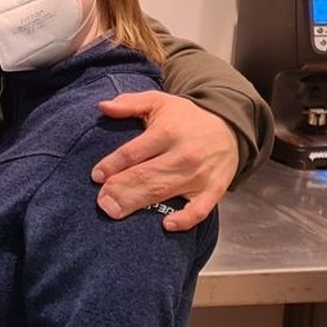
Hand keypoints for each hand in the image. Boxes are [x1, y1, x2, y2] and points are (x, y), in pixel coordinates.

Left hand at [91, 91, 236, 227]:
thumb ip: (129, 103)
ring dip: (137, 204)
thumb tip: (102, 106)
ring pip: (164, 192)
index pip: (133, 152)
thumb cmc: (186, 117)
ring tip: (114, 212)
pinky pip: (200, 210)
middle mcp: (184, 154)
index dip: (112, 165)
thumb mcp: (158, 102)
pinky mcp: (213, 190)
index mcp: (167, 132)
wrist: (230, 127)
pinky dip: (185, 220)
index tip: (96, 176)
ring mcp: (199, 174)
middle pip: (145, 175)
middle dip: (120, 190)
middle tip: (101, 201)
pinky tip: (166, 225)